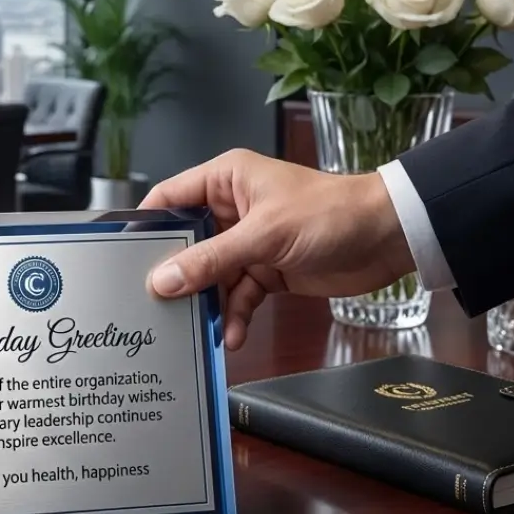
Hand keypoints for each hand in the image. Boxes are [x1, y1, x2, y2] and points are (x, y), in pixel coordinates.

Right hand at [139, 149, 413, 349]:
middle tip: (155, 302)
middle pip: (188, 242)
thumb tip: (163, 280)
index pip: (170, 198)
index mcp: (225, 179)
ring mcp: (249, 240)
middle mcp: (232, 207)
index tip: (124, 257)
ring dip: (208, 302)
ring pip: (212, 274)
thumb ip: (211, 260)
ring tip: (196, 327)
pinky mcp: (268, 268)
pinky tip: (232, 335)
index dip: (148, 226)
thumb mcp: (263, 235)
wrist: (389, 237)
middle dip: (176, 274)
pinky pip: (239, 293)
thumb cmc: (330, 214)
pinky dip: (235, 314)